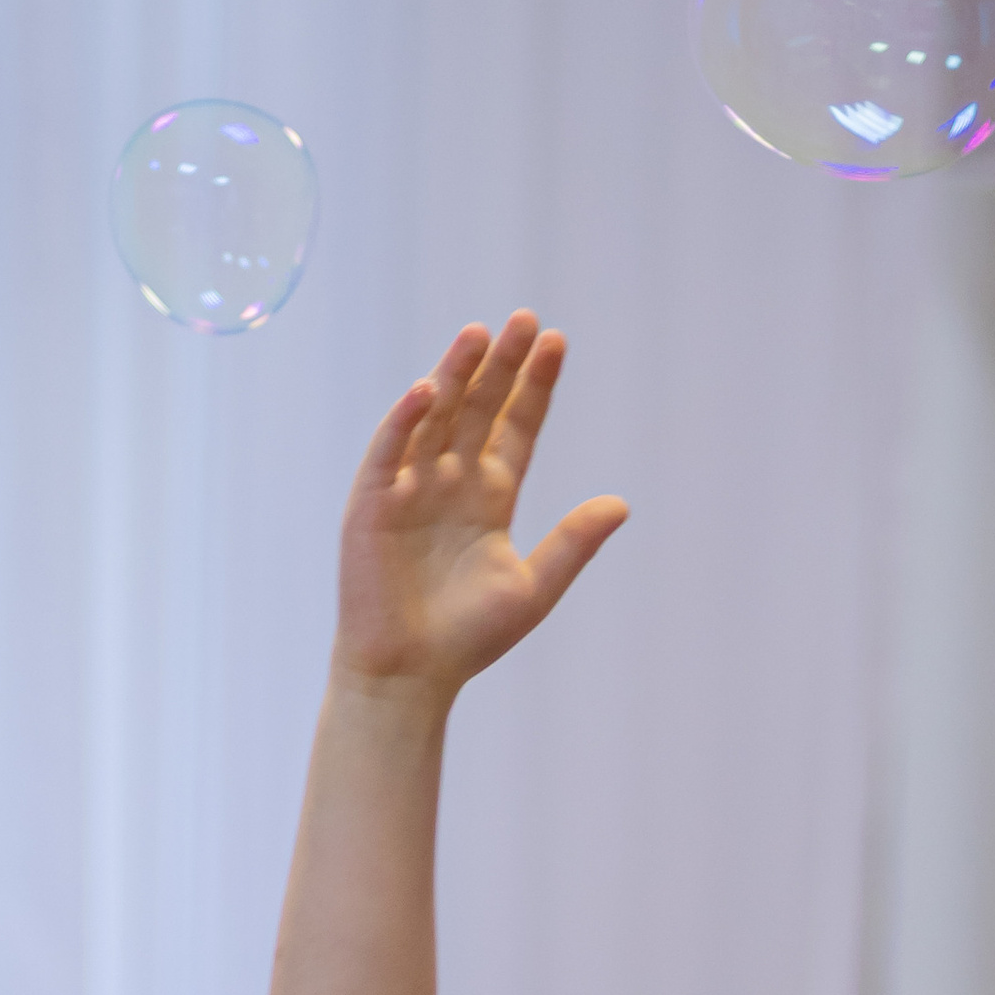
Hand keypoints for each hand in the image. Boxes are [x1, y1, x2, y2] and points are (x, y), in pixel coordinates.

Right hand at [331, 315, 624, 696]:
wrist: (409, 675)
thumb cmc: (468, 638)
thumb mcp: (533, 587)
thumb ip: (573, 543)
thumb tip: (622, 504)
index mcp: (491, 496)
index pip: (517, 427)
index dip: (535, 386)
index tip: (557, 343)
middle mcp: (451, 482)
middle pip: (478, 409)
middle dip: (500, 365)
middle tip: (525, 319)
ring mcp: (410, 488)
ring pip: (435, 418)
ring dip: (454, 375)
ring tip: (479, 334)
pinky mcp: (372, 503)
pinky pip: (389, 451)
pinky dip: (405, 420)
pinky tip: (427, 389)